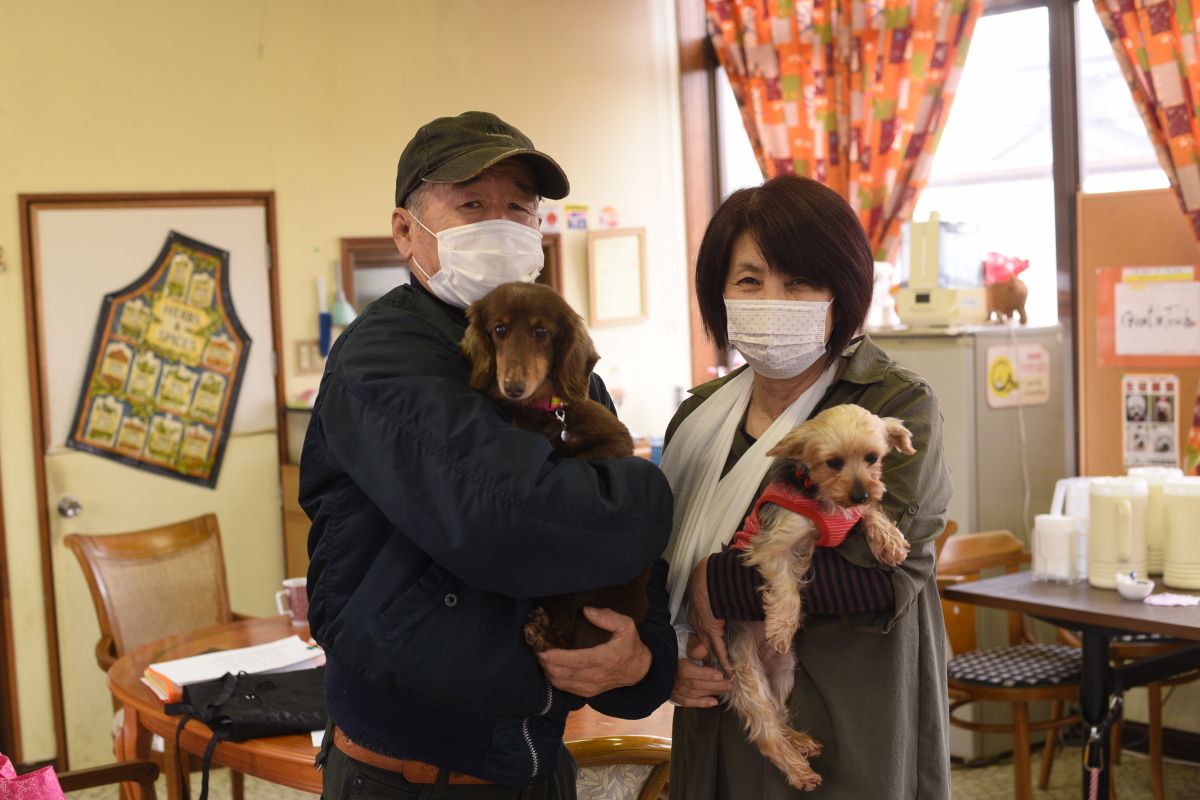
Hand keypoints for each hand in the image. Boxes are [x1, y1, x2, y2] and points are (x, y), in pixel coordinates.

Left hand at [536, 607, 651, 696]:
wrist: (640, 671)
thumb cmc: (631, 646)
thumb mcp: (626, 626)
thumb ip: (607, 616)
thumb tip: (586, 611)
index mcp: (606, 659)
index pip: (577, 661)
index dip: (557, 657)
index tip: (543, 650)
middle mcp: (597, 676)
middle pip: (564, 674)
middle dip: (547, 663)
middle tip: (537, 650)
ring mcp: (592, 687)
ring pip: (562, 683)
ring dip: (548, 671)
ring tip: (541, 658)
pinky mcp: (588, 693)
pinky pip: (565, 689)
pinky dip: (554, 679)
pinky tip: (550, 668)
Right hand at [670, 633, 731, 707]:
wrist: (664, 661)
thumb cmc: (678, 650)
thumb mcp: (685, 642)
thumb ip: (694, 645)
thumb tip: (703, 649)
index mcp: (674, 664)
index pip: (688, 671)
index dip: (705, 674)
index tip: (720, 675)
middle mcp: (672, 678)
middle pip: (694, 684)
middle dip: (714, 685)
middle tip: (729, 684)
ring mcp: (673, 688)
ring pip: (692, 694)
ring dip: (710, 693)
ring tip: (725, 690)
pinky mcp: (674, 696)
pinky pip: (687, 702)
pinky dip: (701, 703)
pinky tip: (714, 701)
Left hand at [687, 556, 731, 674]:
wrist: (705, 576)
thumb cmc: (709, 578)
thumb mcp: (708, 589)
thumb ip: (717, 596)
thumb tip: (726, 592)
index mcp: (696, 614)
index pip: (699, 633)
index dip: (703, 643)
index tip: (706, 651)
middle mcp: (697, 623)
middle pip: (701, 644)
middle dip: (706, 658)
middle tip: (710, 670)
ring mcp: (703, 628)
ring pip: (709, 649)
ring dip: (715, 662)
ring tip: (722, 675)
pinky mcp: (712, 630)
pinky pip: (719, 648)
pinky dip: (724, 660)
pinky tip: (728, 670)